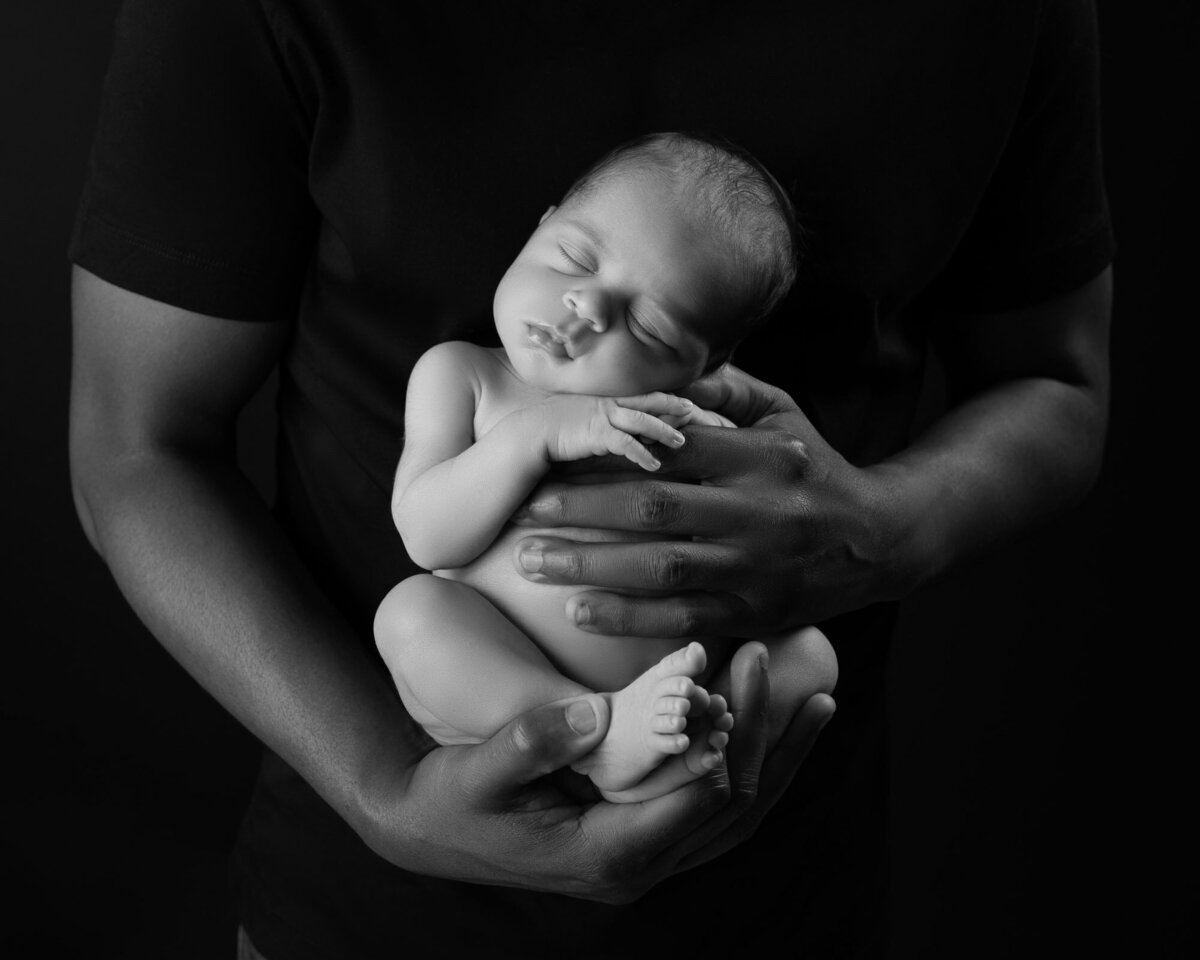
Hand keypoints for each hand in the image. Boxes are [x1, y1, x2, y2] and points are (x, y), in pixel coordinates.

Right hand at [357, 642, 834, 901]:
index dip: (726, 738)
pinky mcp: (642, 843)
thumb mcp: (478, 772)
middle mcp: (638, 868)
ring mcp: (645, 861)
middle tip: (781, 670)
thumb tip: (592, 712)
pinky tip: (765, 733)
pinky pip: (712, 814)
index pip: (694, 799)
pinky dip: (748, 773)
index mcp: (606, 853)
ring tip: (815, 704)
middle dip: (765, 738)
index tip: (737, 673)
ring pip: (735, 819)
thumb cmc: (453, 802)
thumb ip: (529, 743)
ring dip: (776, 761)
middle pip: (731, 809)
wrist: (428, 834)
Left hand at [512, 365, 915, 636]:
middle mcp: (756, 510)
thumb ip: (720, 390)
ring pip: (662, 568)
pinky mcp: (755, 612)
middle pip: (655, 510)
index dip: (606, 454)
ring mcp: (755, 566)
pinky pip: (685, 618)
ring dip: (590, 567)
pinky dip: (631, 619)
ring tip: (529, 563)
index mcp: (758, 455)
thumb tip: (654, 376)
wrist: (880, 540)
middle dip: (580, 513)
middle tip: (518, 514)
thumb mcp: (780, 411)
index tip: (549, 456)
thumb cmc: (814, 467)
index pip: (670, 450)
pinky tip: (579, 613)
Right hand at [534, 392, 692, 470]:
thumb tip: (609, 430)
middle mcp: (607, 404)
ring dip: (664, 431)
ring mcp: (602, 417)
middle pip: (647, 402)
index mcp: (605, 399)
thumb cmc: (551, 427)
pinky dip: (643, 454)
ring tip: (681, 442)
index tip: (682, 401)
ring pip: (642, 421)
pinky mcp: (596, 435)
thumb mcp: (579, 416)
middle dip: (671, 405)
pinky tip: (654, 464)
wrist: (530, 432)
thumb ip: (596, 418)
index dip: (662, 398)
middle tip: (693, 410)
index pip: (640, 396)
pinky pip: (626, 444)